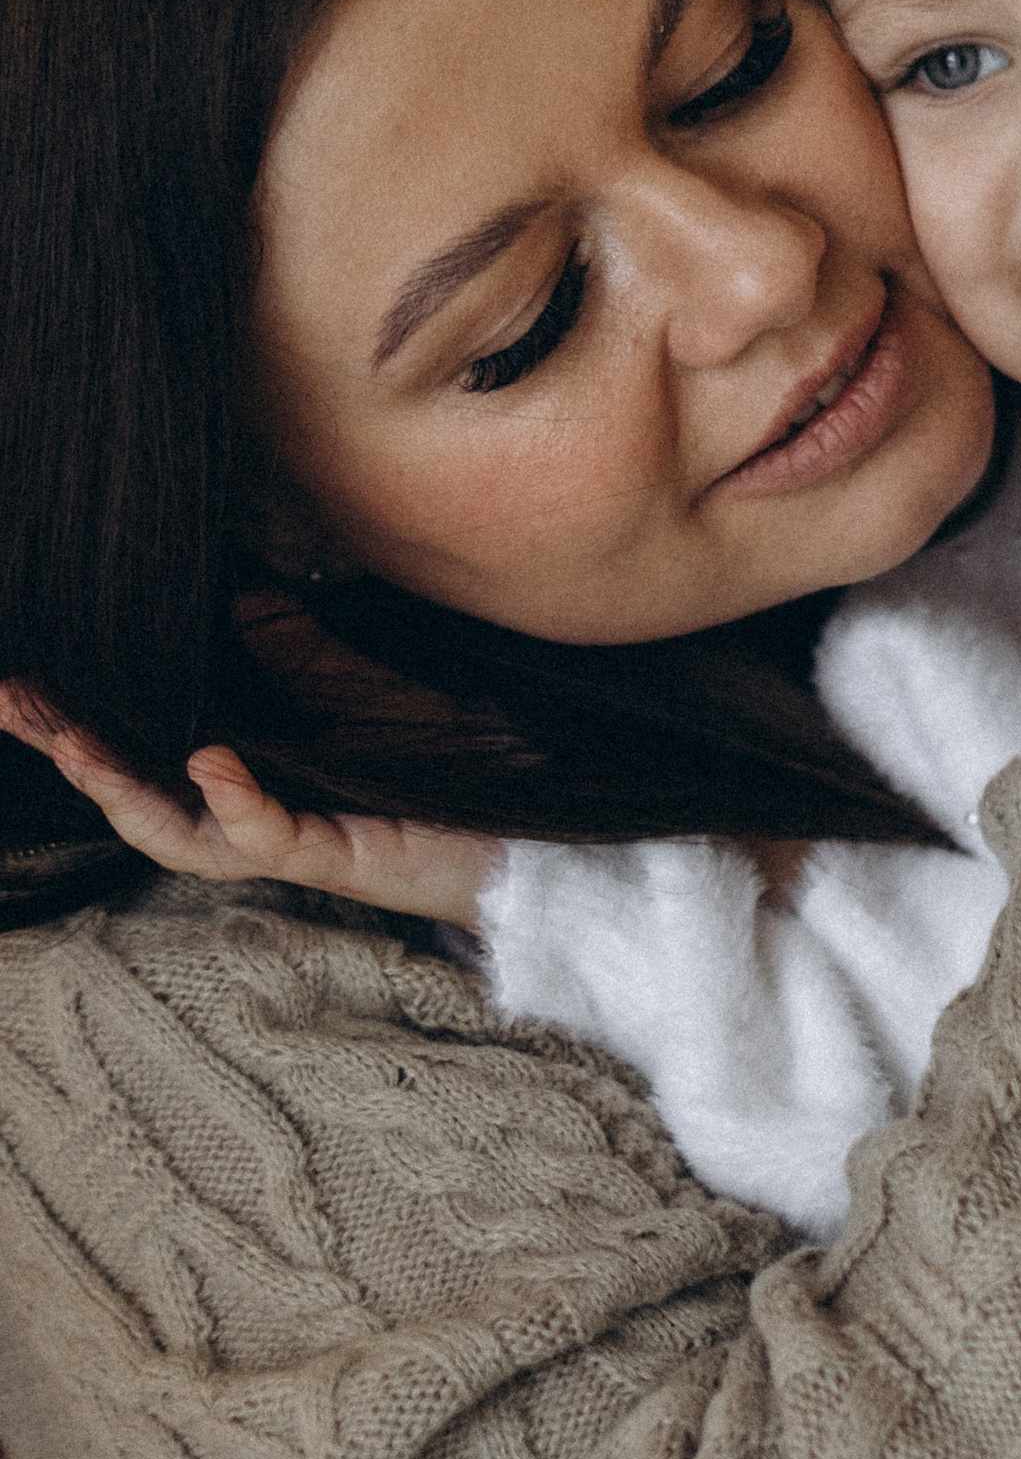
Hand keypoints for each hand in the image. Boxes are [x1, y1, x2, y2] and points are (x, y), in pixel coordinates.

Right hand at [0, 690, 498, 926]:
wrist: (530, 826)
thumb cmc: (447, 770)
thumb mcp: (360, 694)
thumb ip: (297, 657)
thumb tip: (237, 599)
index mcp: (247, 782)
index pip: (143, 753)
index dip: (78, 723)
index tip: (20, 680)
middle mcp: (253, 822)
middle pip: (137, 794)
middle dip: (70, 750)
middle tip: (12, 702)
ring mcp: (291, 846)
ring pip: (181, 832)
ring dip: (125, 787)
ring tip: (77, 743)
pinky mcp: (337, 859)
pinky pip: (268, 839)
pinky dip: (235, 800)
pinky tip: (207, 758)